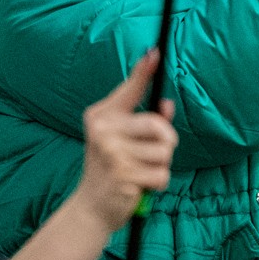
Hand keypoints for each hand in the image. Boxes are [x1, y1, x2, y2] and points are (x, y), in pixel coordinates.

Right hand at [72, 50, 177, 230]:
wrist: (90, 207)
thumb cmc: (111, 169)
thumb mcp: (123, 141)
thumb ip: (145, 123)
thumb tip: (167, 105)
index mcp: (102, 116)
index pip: (128, 90)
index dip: (143, 71)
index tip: (155, 52)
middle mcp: (103, 129)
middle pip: (158, 126)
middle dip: (166, 143)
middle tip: (150, 157)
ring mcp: (111, 151)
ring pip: (165, 153)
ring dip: (160, 167)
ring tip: (140, 173)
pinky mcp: (122, 174)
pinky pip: (162, 175)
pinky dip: (158, 184)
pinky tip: (139, 187)